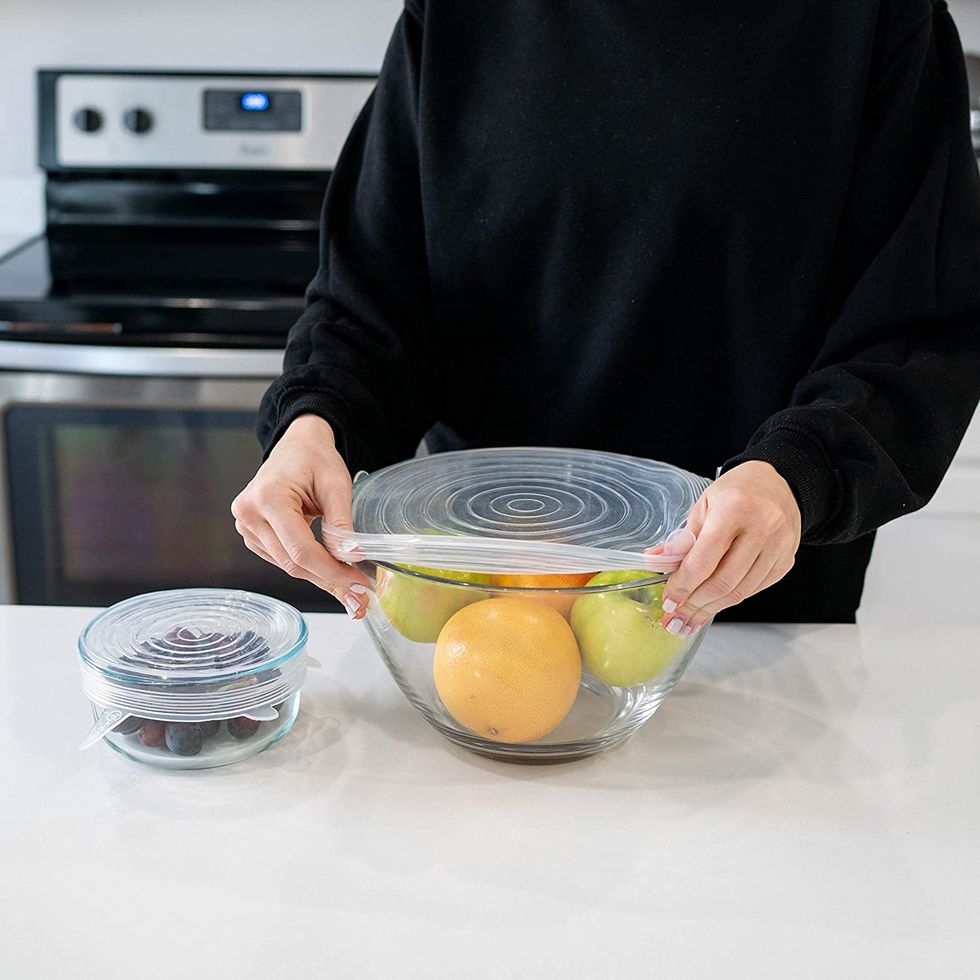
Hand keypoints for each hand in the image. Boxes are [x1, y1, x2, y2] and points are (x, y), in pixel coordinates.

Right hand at [231, 414, 367, 618]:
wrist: (296, 446)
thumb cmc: (314, 459)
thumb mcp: (336, 484)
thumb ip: (342, 522)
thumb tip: (351, 557)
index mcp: (268, 498)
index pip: (301, 550)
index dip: (331, 572)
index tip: (358, 584)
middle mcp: (249, 514)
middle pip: (293, 563)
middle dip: (329, 580)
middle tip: (360, 597)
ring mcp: (246, 526)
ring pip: (287, 566)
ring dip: (320, 578)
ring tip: (350, 588)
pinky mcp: (252, 535)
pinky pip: (282, 559)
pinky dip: (308, 568)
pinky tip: (330, 573)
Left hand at [654, 461, 800, 634]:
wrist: (778, 483)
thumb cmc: (737, 492)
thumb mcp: (703, 505)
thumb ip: (682, 537)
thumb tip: (656, 562)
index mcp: (734, 509)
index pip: (704, 560)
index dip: (683, 586)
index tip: (668, 601)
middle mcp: (761, 529)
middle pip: (723, 582)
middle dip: (694, 605)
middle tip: (675, 620)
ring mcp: (778, 547)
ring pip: (740, 592)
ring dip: (711, 610)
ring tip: (689, 620)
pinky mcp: (786, 561)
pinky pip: (754, 590)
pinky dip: (730, 600)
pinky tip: (712, 606)